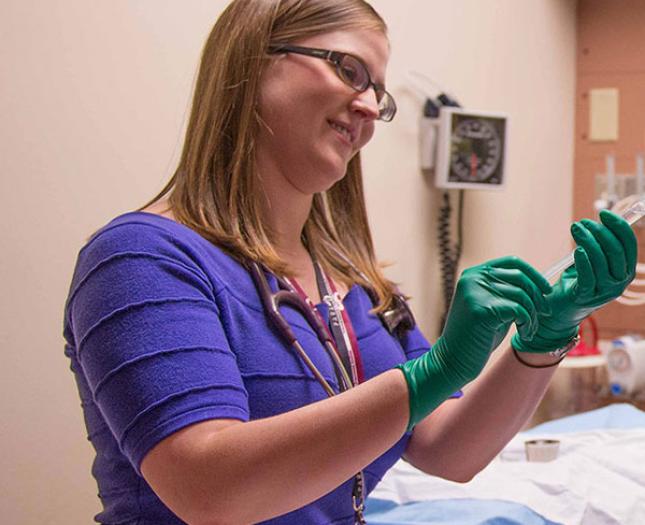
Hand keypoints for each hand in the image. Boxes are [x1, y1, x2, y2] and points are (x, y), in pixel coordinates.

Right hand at [397, 256, 550, 429]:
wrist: (452, 360)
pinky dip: (528, 323)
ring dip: (533, 315)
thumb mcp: (491, 308)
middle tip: (544, 314)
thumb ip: (507, 293)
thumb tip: (539, 285)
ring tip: (529, 329)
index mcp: (473, 274)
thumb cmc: (475, 336)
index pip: (512, 262)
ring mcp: (475, 292)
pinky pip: (518, 311)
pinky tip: (524, 335)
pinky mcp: (481, 309)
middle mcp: (472, 279)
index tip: (546, 290)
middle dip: (538, 297)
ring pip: (521, 296)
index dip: (533, 274)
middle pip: (519, 278)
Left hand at [512, 210, 637, 353]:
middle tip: (583, 222)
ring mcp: (604, 291)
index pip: (629, 244)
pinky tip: (576, 250)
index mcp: (625, 270)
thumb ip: (599, 245)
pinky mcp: (587, 297)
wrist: (561, 309)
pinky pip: (588, 276)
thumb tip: (601, 219)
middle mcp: (619, 282)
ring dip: (587, 240)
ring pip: (601, 261)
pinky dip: (583, 261)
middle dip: (600, 231)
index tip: (604, 213)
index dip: (618, 226)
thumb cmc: (577, 280)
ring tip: (575, 229)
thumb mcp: (592, 261)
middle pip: (616, 251)